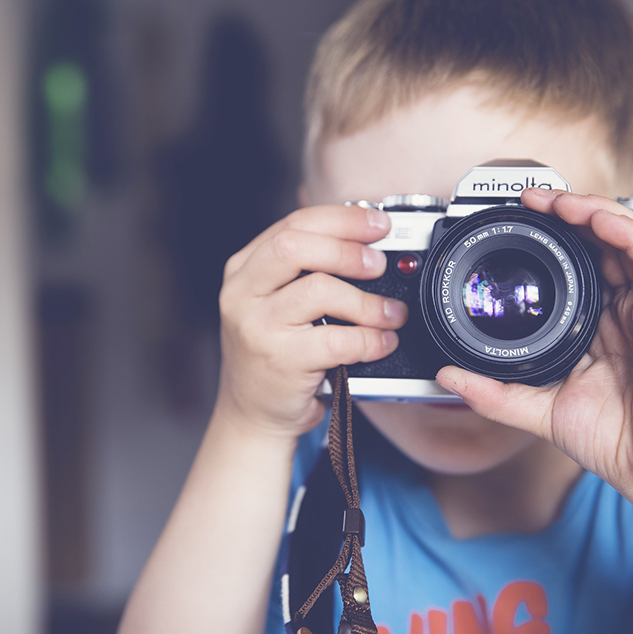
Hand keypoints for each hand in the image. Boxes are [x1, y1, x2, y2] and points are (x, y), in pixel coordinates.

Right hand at [215, 204, 407, 440]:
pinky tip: (381, 343)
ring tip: (390, 313)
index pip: (293, 225)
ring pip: (319, 290)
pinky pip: (336, 339)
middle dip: (348, 249)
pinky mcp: (280, 361)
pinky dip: (369, 339)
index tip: (377, 223)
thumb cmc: (273, 356)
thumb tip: (366, 243)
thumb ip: (305, 271)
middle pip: (296, 246)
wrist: (251, 414)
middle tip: (379, 263)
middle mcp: (242, 294)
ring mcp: (257, 327)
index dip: (341, 219)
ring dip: (367, 300)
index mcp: (244, 270)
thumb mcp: (275, 304)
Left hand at [435, 188, 632, 502]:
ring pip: (625, 237)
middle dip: (566, 212)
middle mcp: (623, 309)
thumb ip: (493, 392)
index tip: (516, 222)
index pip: (578, 264)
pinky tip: (593, 218)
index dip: (551, 237)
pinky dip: (622, 229)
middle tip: (530, 199)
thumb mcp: (537, 409)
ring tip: (553, 201)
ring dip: (590, 210)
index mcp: (598, 324)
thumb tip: (447, 375)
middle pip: (600, 241)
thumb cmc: (614, 441)